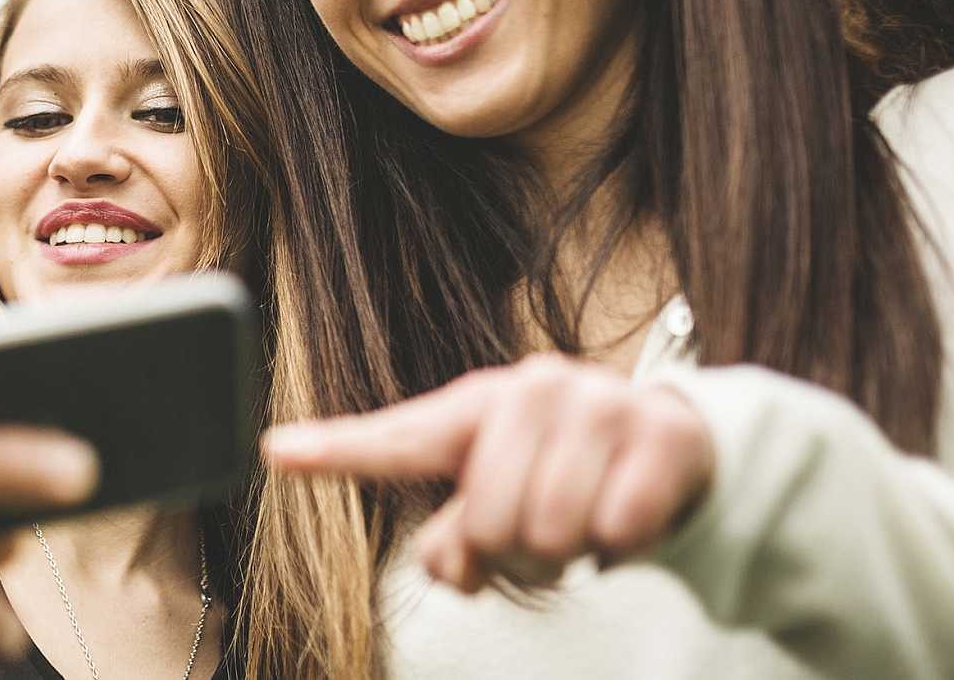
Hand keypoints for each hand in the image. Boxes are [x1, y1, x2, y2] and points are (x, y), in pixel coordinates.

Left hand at [263, 353, 713, 592]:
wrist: (677, 447)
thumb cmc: (564, 474)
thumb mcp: (501, 503)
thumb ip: (457, 539)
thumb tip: (449, 564)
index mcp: (477, 406)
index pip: (399, 438)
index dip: (335, 449)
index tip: (275, 451)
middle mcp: (531, 388)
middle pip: (488, 521)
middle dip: (515, 555)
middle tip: (542, 541)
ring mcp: (598, 403)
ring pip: (553, 530)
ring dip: (571, 553)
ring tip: (583, 526)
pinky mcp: (661, 432)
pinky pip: (620, 528)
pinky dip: (623, 546)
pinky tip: (628, 519)